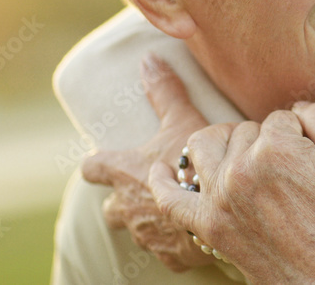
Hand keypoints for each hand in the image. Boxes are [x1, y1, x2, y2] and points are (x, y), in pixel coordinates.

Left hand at [81, 54, 213, 271]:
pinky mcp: (168, 257)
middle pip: (110, 209)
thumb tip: (149, 58)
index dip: (97, 163)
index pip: (92, 168)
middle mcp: (126, 207)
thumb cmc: (198, 165)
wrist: (222, 213)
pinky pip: (167, 249)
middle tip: (144, 189)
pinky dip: (176, 238)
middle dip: (122, 201)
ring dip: (150, 219)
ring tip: (174, 209)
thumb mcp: (183, 120)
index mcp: (123, 172)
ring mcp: (146, 235)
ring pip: (137, 230)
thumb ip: (164, 91)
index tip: (102, 160)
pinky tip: (194, 228)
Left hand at [149, 101, 314, 284]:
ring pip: (204, 146)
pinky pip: (170, 199)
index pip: (279, 119)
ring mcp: (220, 198)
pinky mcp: (209, 226)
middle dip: (263, 142)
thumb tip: (295, 108)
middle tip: (286, 171)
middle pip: (243, 131)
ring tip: (240, 158)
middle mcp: (242, 168)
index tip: (309, 159)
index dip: (297, 136)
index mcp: (278, 147)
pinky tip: (161, 170)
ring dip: (221, 145)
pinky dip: (161, 182)